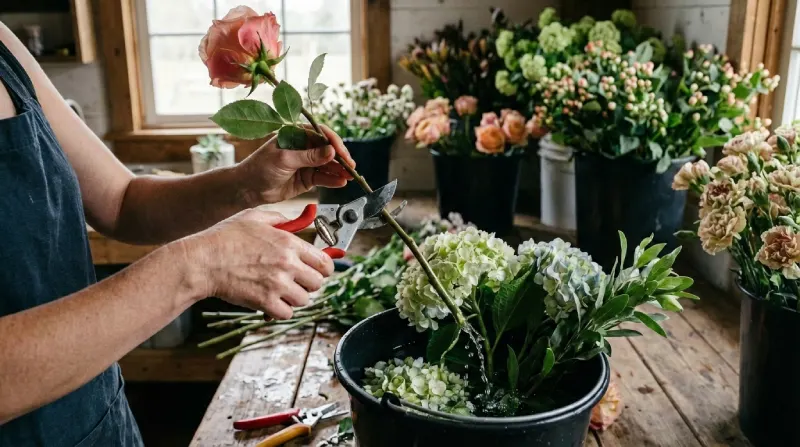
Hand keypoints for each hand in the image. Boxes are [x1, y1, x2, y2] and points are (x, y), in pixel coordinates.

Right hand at [181, 207, 334, 319]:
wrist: (202, 261)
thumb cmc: (224, 238)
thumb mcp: (254, 217)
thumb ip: (280, 219)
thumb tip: (299, 220)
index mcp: (289, 242)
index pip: (325, 262)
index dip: (323, 268)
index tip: (317, 271)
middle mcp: (288, 264)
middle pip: (318, 283)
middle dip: (308, 283)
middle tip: (296, 282)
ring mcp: (278, 284)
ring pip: (304, 300)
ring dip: (294, 298)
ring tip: (280, 291)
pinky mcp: (265, 302)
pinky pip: (287, 314)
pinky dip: (280, 311)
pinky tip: (270, 302)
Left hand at [237, 125, 356, 204]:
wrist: (248, 188)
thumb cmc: (260, 167)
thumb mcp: (285, 159)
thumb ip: (309, 157)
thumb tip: (331, 152)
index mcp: (296, 135)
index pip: (320, 134)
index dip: (333, 143)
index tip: (342, 153)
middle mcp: (304, 147)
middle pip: (328, 150)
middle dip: (340, 158)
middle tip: (351, 166)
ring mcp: (307, 163)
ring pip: (328, 165)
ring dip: (340, 170)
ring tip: (350, 176)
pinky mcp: (307, 178)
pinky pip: (324, 178)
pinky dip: (333, 180)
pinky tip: (341, 182)